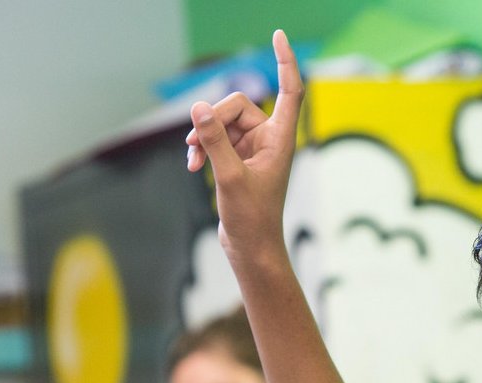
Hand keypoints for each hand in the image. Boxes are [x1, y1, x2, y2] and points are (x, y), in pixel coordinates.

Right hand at [186, 29, 302, 258]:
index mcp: (280, 140)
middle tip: (195, 143)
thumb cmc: (251, 218)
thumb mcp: (229, 177)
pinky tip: (192, 165)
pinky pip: (217, 139)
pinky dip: (203, 148)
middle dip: (213, 120)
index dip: (286, 61)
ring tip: (192, 159)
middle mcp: (269, 140)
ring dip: (203, 136)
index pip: (289, 90)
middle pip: (237, 106)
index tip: (278, 35)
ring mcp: (252, 150)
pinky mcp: (238, 160)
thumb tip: (199, 107)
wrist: (250, 248)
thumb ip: (215, 140)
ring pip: (222, 123)